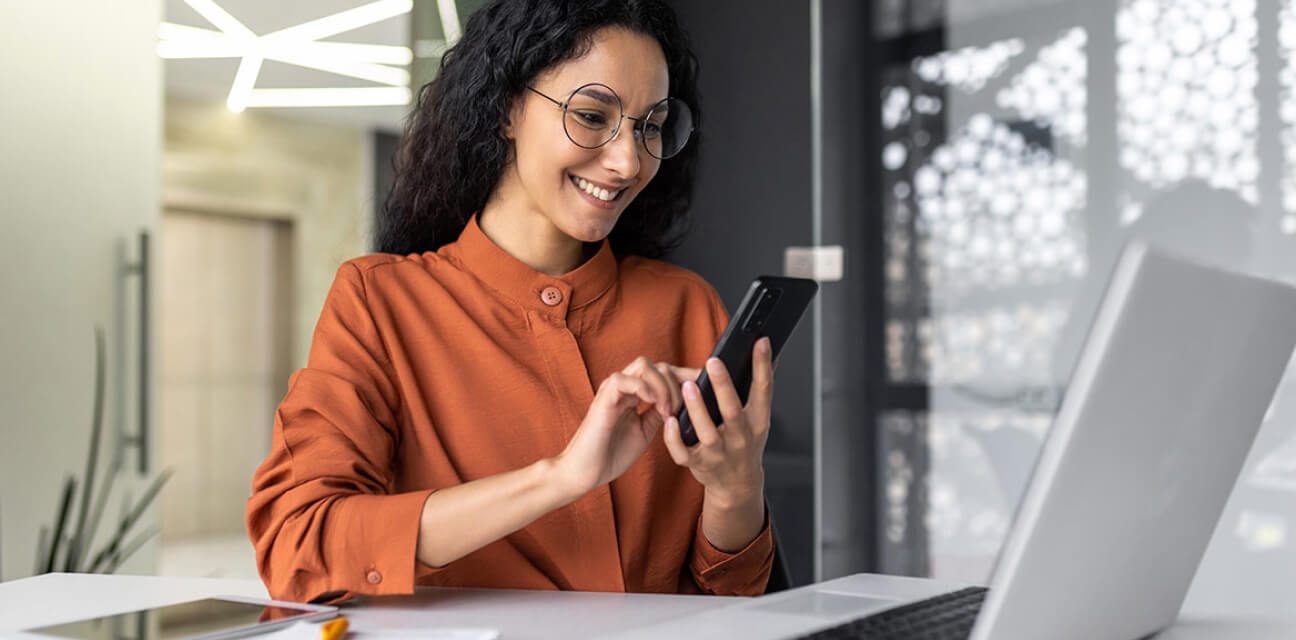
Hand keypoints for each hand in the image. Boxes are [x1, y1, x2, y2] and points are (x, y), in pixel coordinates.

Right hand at [552, 357, 699, 499]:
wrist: (584, 472)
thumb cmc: (611, 454)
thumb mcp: (645, 431)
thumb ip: (659, 413)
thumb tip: (683, 402)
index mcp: (635, 394)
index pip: (664, 373)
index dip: (687, 376)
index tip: (707, 386)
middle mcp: (624, 386)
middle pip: (659, 365)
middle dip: (678, 383)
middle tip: (681, 409)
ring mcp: (613, 389)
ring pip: (645, 365)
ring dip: (663, 386)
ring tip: (667, 410)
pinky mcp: (604, 398)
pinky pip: (625, 379)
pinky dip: (644, 388)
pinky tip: (653, 405)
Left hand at [663, 337, 772, 507]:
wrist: (737, 485)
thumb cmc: (745, 444)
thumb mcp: (758, 420)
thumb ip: (758, 393)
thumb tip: (767, 356)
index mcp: (757, 422)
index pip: (763, 391)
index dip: (763, 366)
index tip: (760, 342)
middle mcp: (740, 438)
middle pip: (733, 411)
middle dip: (723, 386)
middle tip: (713, 363)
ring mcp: (718, 453)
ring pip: (707, 431)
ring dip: (697, 409)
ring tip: (687, 386)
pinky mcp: (698, 464)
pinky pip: (684, 452)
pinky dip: (675, 438)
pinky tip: (670, 421)